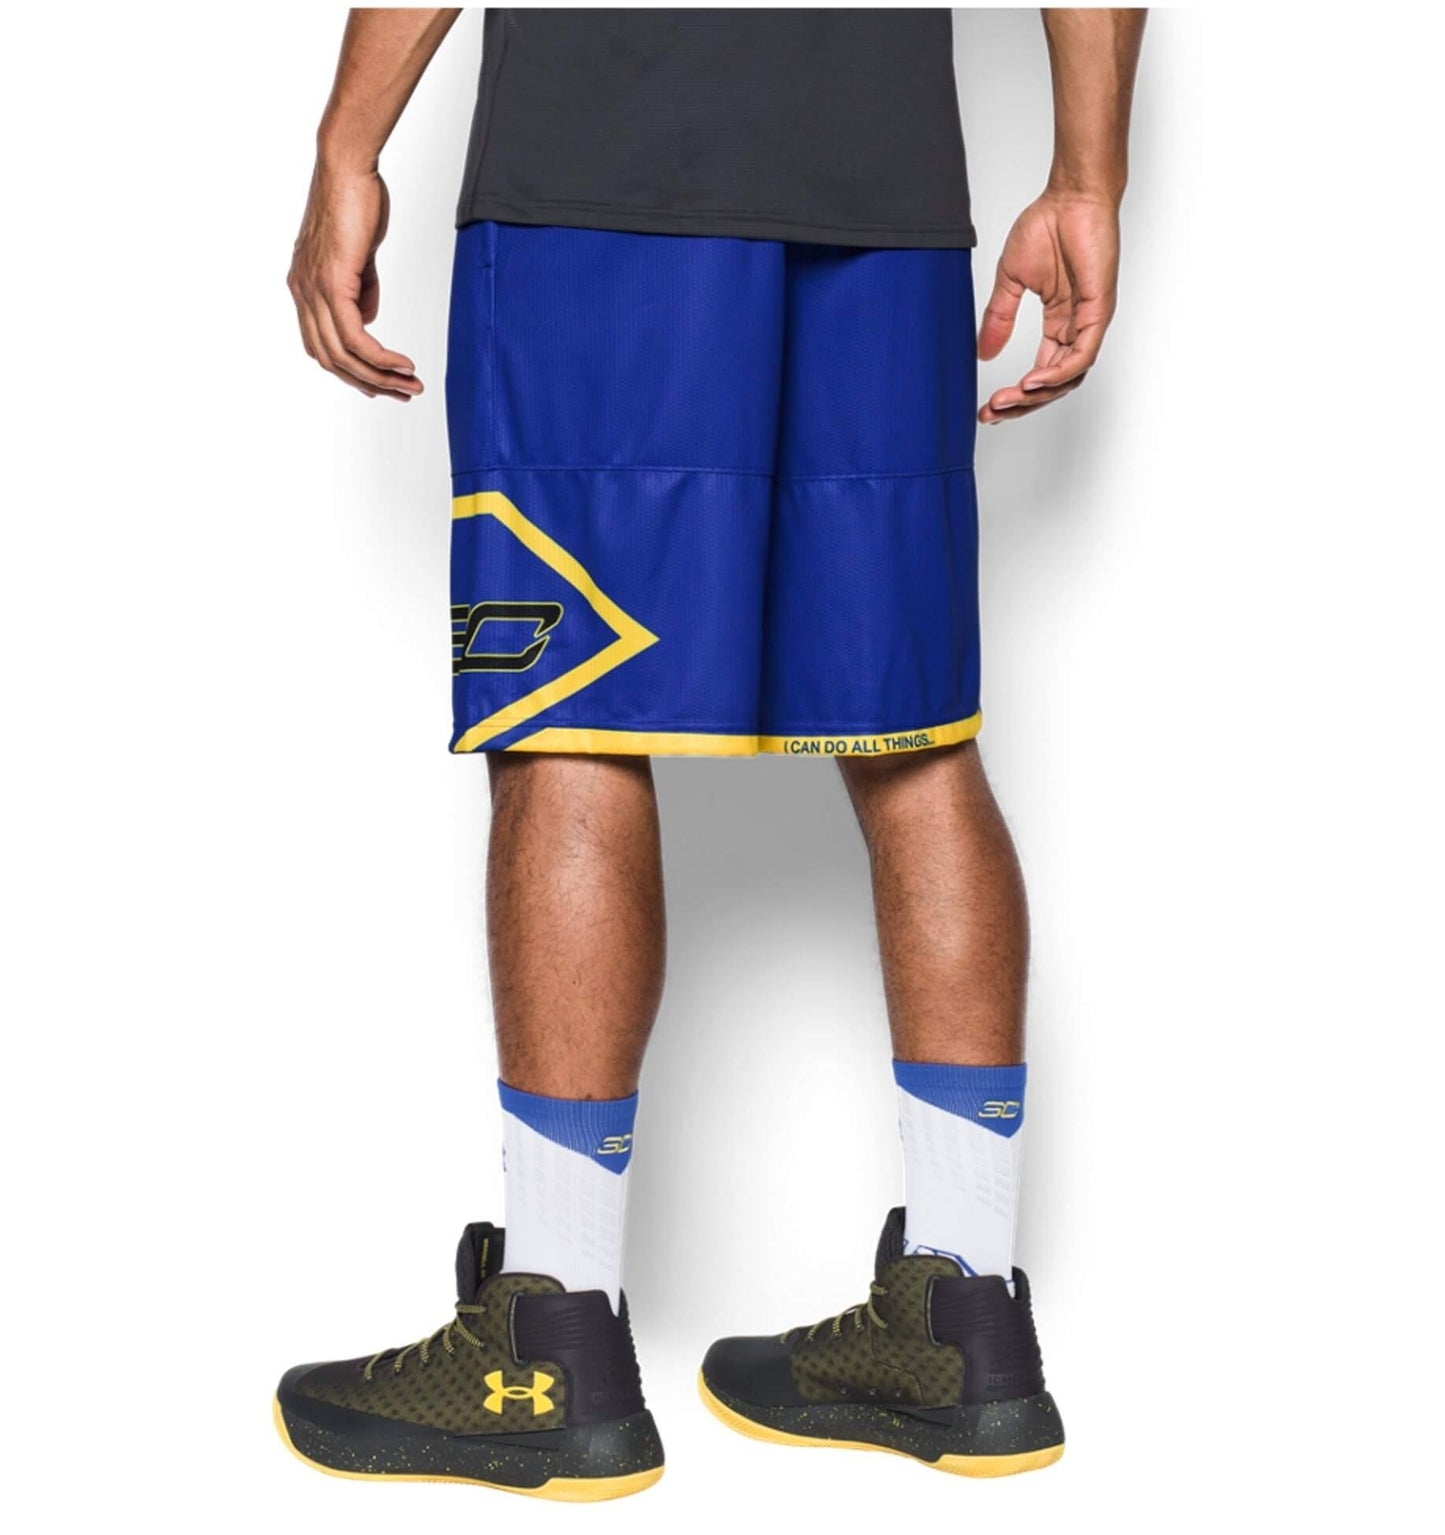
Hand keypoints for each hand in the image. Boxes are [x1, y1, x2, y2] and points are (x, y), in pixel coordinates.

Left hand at [287, 164, 421, 400]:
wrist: (347, 167)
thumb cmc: (355, 200)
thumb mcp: (359, 255)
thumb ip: (361, 289)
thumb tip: (368, 319)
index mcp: (304, 286)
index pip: (322, 345)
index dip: (351, 371)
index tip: (381, 383)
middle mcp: (302, 292)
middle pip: (330, 359)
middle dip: (368, 383)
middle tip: (402, 393)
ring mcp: (313, 289)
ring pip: (342, 355)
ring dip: (379, 377)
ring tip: (409, 385)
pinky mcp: (331, 283)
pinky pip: (355, 337)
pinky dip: (380, 358)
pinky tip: (402, 365)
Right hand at [977, 191, 1118, 423]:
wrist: (1071, 197)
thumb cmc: (1048, 226)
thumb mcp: (1011, 280)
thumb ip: (999, 318)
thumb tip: (984, 354)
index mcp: (1059, 323)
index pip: (1041, 373)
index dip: (1016, 395)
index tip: (988, 408)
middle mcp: (1076, 328)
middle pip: (1054, 384)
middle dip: (1021, 404)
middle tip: (992, 413)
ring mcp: (1089, 322)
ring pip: (1068, 377)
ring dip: (1037, 395)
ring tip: (1008, 401)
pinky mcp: (1098, 312)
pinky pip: (1081, 356)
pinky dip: (1057, 374)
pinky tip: (1032, 382)